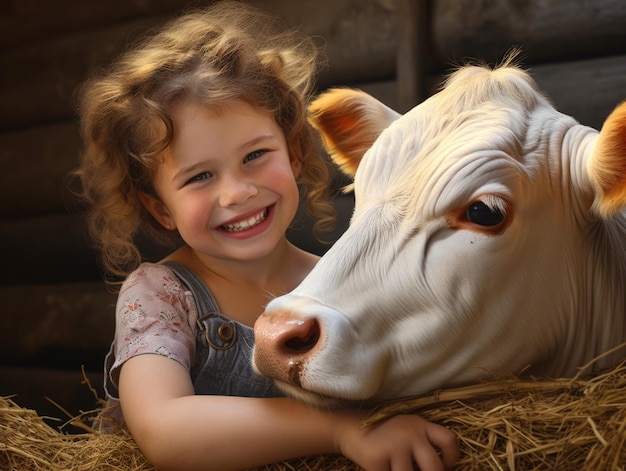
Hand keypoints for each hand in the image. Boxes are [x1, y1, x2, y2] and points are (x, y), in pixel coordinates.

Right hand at [336, 413, 458, 470]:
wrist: (350, 428)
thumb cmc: (384, 435)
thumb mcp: (407, 430)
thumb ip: (423, 443)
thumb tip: (443, 470)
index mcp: (419, 425)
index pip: (448, 440)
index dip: (452, 458)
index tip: (445, 467)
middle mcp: (409, 433)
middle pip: (435, 468)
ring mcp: (393, 446)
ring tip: (396, 467)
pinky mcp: (376, 460)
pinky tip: (383, 469)